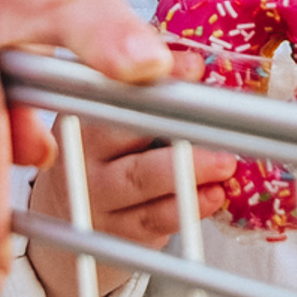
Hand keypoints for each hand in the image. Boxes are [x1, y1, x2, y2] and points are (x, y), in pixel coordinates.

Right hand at [23, 49, 237, 296]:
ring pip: (140, 179)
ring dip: (187, 169)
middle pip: (123, 130)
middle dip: (173, 119)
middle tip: (217, 112)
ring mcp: (96, 196)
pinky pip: (155, 218)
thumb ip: (149, 89)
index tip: (194, 67)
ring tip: (225, 162)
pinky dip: (188, 206)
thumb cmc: (108, 156)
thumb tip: (194, 65)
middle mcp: (81, 153)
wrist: (71, 221)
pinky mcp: (117, 231)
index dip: (154, 78)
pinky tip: (214, 194)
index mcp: (82, 113)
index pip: (115, 89)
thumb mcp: (112, 118)